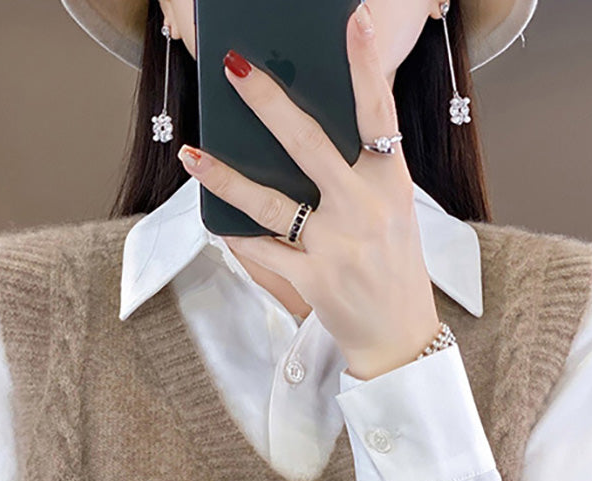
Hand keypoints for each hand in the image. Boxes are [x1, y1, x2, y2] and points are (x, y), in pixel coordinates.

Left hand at [176, 2, 441, 381]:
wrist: (400, 339)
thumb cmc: (393, 269)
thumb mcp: (393, 213)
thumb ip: (360, 174)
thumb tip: (303, 134)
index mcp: (391, 185)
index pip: (379, 113)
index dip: (366, 65)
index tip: (354, 20)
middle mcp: (365, 210)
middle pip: (308, 144)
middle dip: (267, 101)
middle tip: (233, 65)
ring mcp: (338, 246)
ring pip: (269, 201)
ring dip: (225, 175)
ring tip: (192, 153)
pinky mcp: (313, 281)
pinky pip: (262, 249)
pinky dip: (235, 235)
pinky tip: (213, 218)